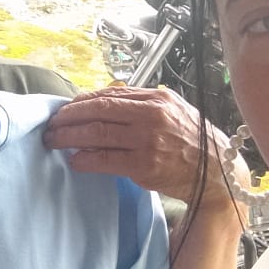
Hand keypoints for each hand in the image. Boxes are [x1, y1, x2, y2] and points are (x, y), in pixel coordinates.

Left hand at [42, 85, 239, 206]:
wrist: (216, 172)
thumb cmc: (192, 140)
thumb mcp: (172, 110)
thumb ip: (141, 104)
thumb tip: (101, 101)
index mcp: (157, 99)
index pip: (109, 95)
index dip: (81, 102)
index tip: (65, 109)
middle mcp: (151, 116)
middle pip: (98, 111)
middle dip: (69, 117)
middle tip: (51, 124)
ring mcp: (147, 142)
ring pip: (97, 134)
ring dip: (69, 137)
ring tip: (53, 141)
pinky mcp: (144, 166)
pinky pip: (105, 160)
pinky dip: (85, 159)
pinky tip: (74, 160)